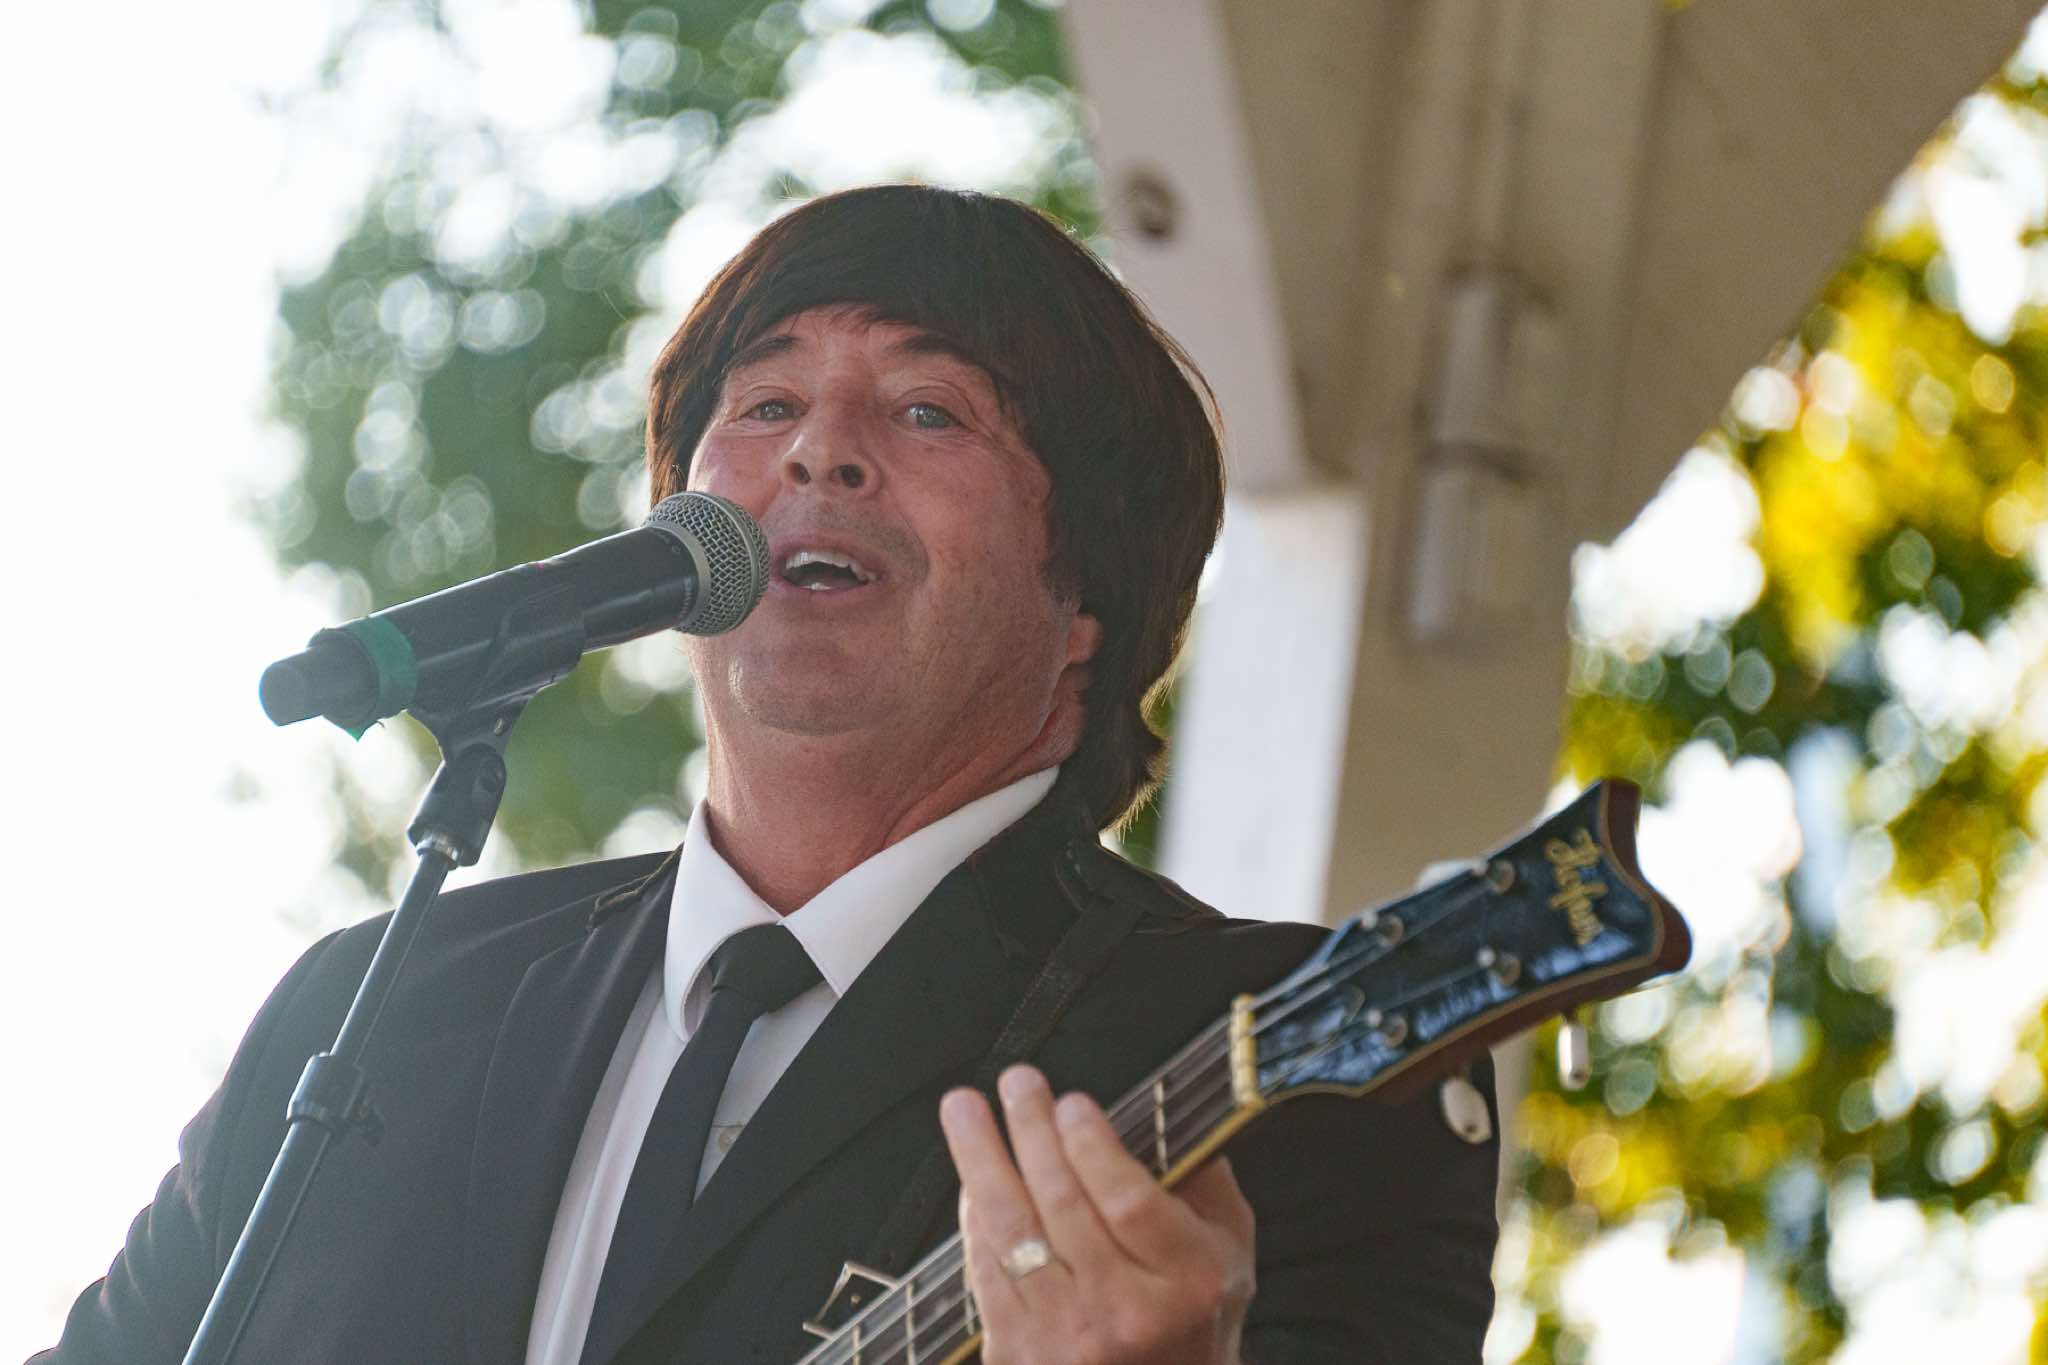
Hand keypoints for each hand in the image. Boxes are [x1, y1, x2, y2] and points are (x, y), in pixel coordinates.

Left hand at [938, 1064, 1255, 1364]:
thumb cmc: (1193, 1320)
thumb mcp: (1227, 1251)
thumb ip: (1201, 1182)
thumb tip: (1159, 1112)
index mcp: (1185, 1280)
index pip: (1128, 1201)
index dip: (1092, 1146)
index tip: (1072, 1102)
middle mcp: (1123, 1311)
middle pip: (1062, 1204)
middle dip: (1031, 1130)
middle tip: (1017, 1082)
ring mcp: (1064, 1336)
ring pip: (1011, 1232)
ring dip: (980, 1160)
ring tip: (965, 1109)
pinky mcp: (1016, 1352)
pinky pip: (984, 1270)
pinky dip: (973, 1217)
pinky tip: (971, 1178)